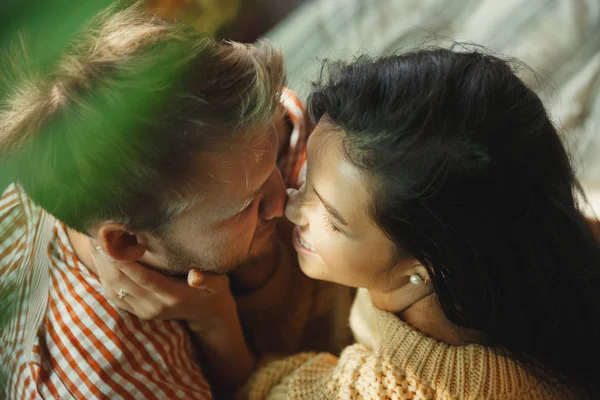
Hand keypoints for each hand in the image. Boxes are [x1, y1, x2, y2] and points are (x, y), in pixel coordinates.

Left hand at [90, 242, 238, 333]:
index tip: (110, 241)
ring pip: (113, 289)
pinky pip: (113, 295)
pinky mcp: (136, 312)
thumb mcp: (218, 283)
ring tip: (94, 241)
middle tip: (96, 233)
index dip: (123, 260)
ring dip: (100, 266)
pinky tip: (98, 258)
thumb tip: (194, 276)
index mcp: (173, 296)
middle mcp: (155, 306)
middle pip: (122, 282)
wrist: (207, 314)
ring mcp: (144, 311)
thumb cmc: (213, 290)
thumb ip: (207, 279)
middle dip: (106, 258)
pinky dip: (103, 276)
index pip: (142, 277)